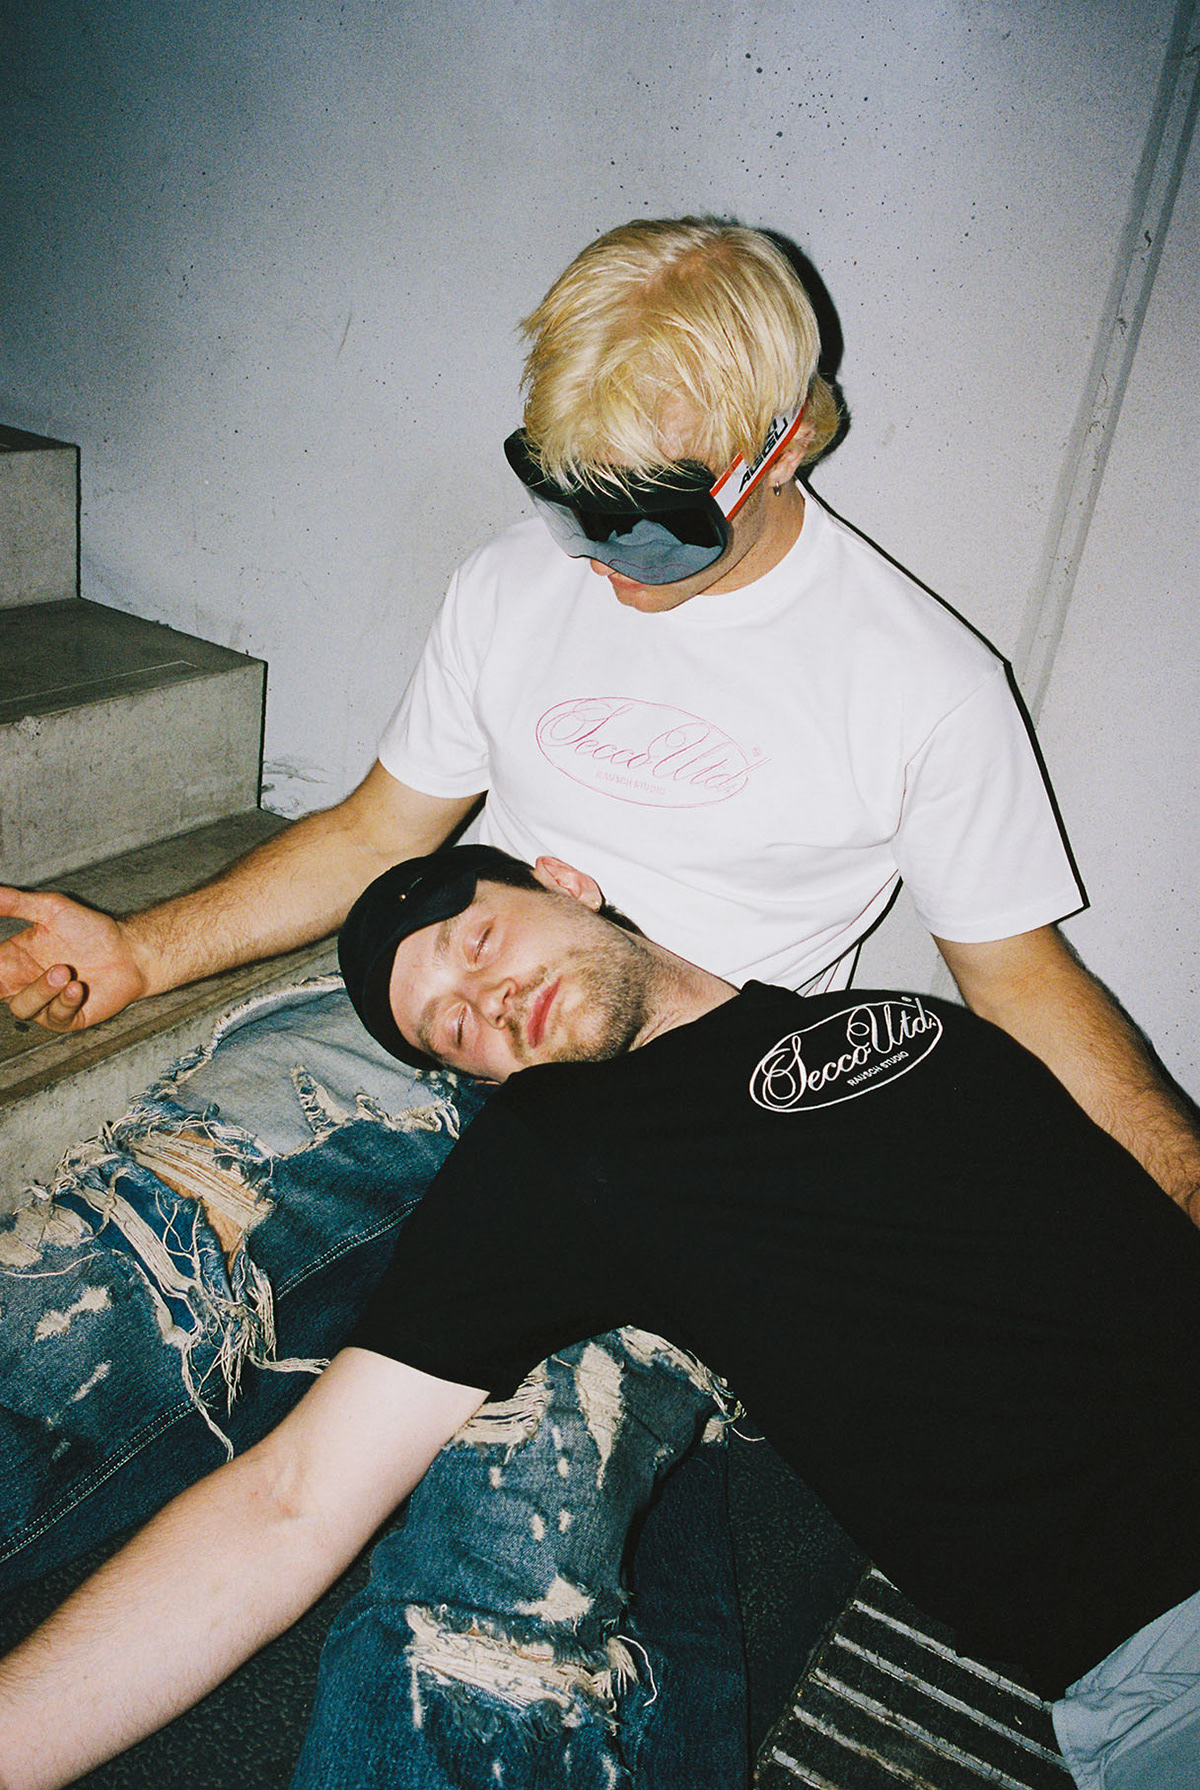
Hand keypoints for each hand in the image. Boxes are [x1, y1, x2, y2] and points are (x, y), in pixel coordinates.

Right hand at [0, 888, 148, 1031]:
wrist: (129, 949)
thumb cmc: (90, 929)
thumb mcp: (50, 909)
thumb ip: (16, 903)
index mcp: (13, 960)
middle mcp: (25, 983)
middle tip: (23, 970)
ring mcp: (45, 1003)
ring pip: (23, 1008)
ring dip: (42, 990)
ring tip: (65, 971)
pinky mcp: (68, 1017)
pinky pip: (55, 1017)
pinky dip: (64, 1002)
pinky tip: (77, 987)